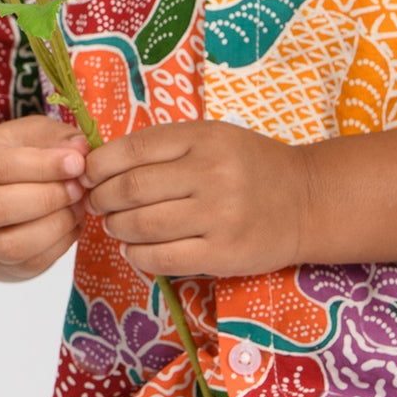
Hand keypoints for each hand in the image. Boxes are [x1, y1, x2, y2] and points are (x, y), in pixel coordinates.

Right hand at [0, 115, 90, 280]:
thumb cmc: (16, 155)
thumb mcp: (32, 134)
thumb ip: (57, 137)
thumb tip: (81, 149)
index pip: (0, 167)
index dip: (43, 166)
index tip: (78, 163)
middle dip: (48, 199)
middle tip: (79, 187)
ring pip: (11, 245)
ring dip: (55, 226)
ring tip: (78, 206)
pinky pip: (30, 264)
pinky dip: (60, 245)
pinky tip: (72, 223)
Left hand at [81, 119, 310, 277]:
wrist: (307, 200)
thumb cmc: (252, 166)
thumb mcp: (213, 138)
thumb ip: (166, 147)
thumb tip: (101, 165)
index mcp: (204, 138)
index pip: (132, 149)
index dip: (99, 165)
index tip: (89, 175)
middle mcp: (210, 173)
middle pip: (130, 189)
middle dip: (101, 200)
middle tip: (98, 204)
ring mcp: (218, 215)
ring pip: (141, 226)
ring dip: (116, 228)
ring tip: (116, 226)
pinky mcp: (223, 253)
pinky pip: (161, 258)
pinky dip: (136, 256)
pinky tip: (135, 249)